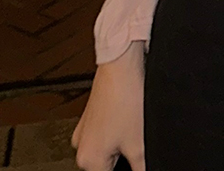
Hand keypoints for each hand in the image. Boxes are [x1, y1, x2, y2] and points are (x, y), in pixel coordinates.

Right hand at [72, 41, 145, 170]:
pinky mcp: (91, 117)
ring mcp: (85, 131)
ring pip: (106, 151)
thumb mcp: (140, 143)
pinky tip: (130, 124)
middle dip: (123, 163)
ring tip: (135, 134)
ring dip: (121, 149)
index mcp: (89, 160)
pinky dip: (117, 135)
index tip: (135, 163)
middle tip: (138, 149)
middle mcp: (81, 147)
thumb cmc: (127, 98)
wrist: (122, 64)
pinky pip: (104, 135)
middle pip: (106, 167)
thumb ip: (142, 168)